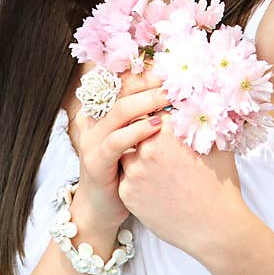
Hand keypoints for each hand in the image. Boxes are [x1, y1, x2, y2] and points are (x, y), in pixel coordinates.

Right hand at [69, 66, 171, 232]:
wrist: (103, 208)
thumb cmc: (127, 172)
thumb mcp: (137, 140)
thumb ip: (150, 116)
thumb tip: (182, 95)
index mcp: (101, 110)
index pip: (123, 81)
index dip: (145, 71)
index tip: (172, 66)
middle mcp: (92, 119)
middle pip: (120, 89)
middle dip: (148, 80)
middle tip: (174, 75)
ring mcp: (91, 139)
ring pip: (118, 111)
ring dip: (147, 101)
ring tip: (171, 95)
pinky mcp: (95, 160)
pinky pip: (116, 140)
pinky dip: (138, 131)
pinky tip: (159, 126)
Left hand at [117, 113, 247, 257]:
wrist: (215, 229)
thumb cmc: (220, 187)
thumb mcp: (217, 146)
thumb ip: (201, 122)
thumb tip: (199, 104)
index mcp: (167, 133)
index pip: (152, 108)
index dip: (158, 110)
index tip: (163, 115)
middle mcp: (146, 149)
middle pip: (134, 127)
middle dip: (143, 129)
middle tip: (155, 138)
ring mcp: (133, 172)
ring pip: (126, 150)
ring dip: (135, 151)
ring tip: (154, 162)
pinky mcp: (126, 192)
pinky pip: (124, 174)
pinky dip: (134, 174)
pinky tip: (152, 181)